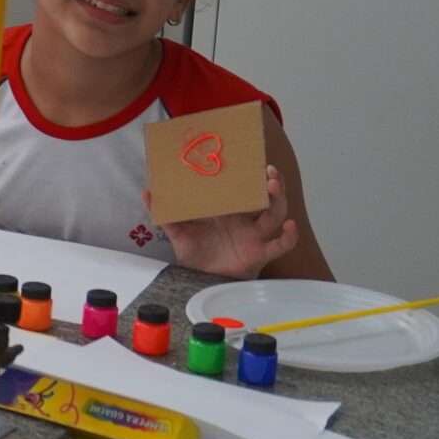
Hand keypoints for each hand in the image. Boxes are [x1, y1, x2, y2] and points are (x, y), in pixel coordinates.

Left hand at [149, 164, 299, 278]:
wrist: (199, 280)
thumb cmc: (195, 252)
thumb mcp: (179, 231)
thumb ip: (166, 214)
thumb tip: (146, 193)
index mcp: (230, 210)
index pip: (245, 188)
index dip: (251, 174)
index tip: (250, 157)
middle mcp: (246, 220)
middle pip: (266, 196)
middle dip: (272, 182)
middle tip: (269, 169)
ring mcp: (255, 235)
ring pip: (275, 214)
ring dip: (278, 200)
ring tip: (274, 186)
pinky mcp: (260, 253)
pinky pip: (281, 245)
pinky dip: (289, 236)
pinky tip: (291, 226)